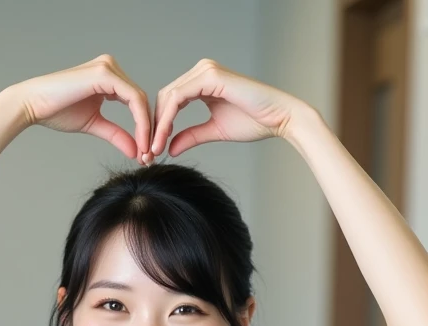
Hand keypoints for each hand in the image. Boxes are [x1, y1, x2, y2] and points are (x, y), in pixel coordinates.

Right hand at [9, 54, 152, 164]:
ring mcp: (108, 68)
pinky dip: (140, 122)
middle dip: (148, 131)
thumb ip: (116, 135)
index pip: (135, 103)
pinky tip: (140, 141)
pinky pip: (133, 99)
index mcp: (109, 77)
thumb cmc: (57, 111)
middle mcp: (110, 67)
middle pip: (141, 101)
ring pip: (140, 100)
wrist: (34, 105)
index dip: (143, 129)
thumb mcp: (94, 124)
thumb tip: (136, 152)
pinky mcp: (105, 73)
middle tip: (149, 158)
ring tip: (144, 153)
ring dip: (146, 129)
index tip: (145, 154)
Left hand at [150, 58, 307, 157]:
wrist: (278, 118)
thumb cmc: (254, 122)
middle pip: (164, 97)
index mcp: (202, 81)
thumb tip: (170, 149)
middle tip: (148, 153)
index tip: (153, 151)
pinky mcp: (210, 76)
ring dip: (158, 125)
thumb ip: (191, 136)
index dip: (159, 126)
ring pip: (168, 97)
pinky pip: (178, 98)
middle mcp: (201, 71)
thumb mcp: (214, 130)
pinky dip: (168, 119)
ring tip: (154, 150)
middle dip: (154, 126)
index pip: (170, 100)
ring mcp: (205, 71)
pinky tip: (164, 138)